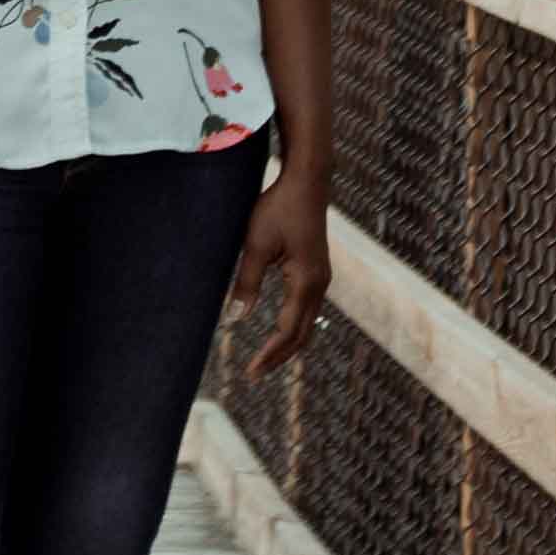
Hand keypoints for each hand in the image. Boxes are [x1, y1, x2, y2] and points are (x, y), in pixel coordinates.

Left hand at [230, 163, 329, 373]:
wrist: (307, 181)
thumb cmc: (279, 208)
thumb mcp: (256, 245)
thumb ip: (247, 283)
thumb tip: (233, 319)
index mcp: (305, 282)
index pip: (288, 331)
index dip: (269, 354)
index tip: (251, 372)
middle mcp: (319, 285)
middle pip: (302, 334)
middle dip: (280, 356)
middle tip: (256, 373)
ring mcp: (322, 277)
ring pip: (308, 323)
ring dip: (289, 343)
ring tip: (267, 358)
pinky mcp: (318, 269)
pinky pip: (308, 308)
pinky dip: (295, 325)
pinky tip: (281, 328)